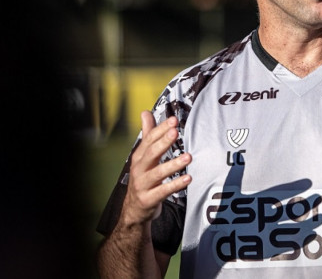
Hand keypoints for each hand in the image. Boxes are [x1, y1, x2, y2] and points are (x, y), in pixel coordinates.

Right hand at [120, 111, 191, 226]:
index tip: (173, 120)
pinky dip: (175, 185)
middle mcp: (139, 169)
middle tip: (176, 132)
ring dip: (173, 164)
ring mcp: (142, 185)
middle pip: (151, 153)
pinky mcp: (148, 199)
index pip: (149, 139)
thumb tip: (145, 112)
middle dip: (164, 142)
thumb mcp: (143, 156)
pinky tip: (188, 178)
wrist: (134, 209)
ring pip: (158, 173)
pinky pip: (163, 191)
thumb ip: (147, 134)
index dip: (161, 129)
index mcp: (139, 157)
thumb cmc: (143, 178)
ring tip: (188, 157)